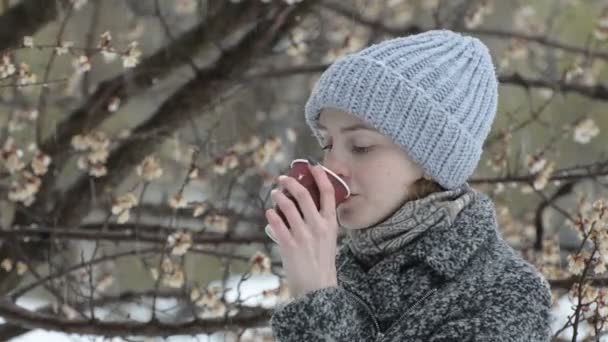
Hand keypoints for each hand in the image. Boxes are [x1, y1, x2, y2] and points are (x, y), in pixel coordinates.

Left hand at [265, 163, 338, 298]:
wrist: (316, 286)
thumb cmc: (322, 261)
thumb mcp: (329, 238)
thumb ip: (321, 220)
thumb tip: (306, 202)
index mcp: (331, 223)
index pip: (328, 193)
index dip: (320, 176)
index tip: (313, 166)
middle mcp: (318, 226)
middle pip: (304, 195)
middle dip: (291, 183)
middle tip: (282, 178)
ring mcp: (303, 235)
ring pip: (287, 206)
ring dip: (278, 196)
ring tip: (274, 194)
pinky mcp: (288, 245)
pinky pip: (276, 223)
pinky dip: (271, 214)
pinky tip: (269, 212)